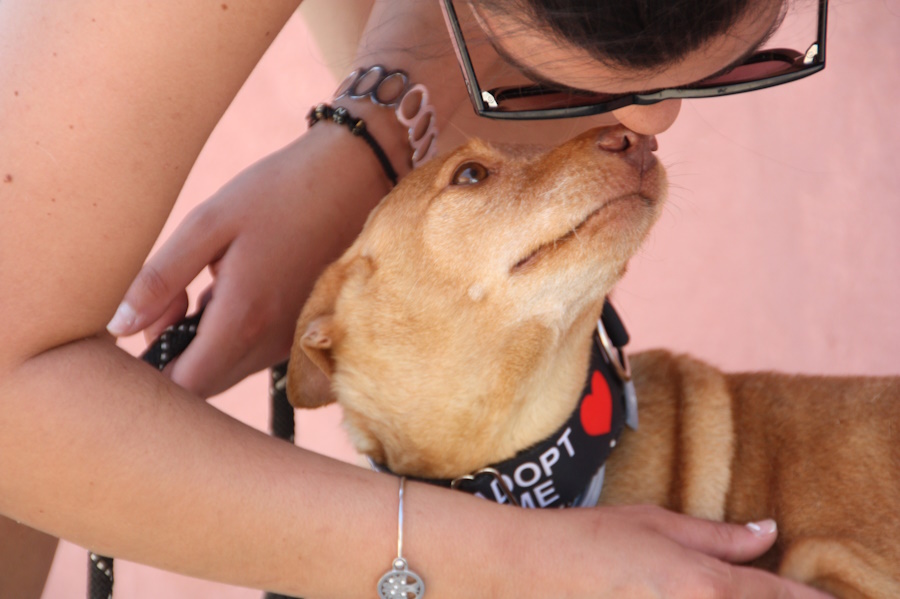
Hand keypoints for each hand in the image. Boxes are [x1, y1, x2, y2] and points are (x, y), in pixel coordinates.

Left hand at [107, 125, 390, 396]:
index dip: (154, 364)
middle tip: (177, 294)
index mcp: (243, 318)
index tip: (151, 316)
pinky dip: (233, 334)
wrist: (353, 178)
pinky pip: (253, 354)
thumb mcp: (208, 223)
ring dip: (205, 343)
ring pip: (228, 370)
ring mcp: (291, 340)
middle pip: (205, 384)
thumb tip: (120, 325)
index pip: (184, 384)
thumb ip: (161, 278)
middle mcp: (271, 343)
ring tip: (211, 283)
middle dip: (177, 353)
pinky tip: (240, 286)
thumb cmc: (278, 192)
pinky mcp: (302, 331)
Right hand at [510, 505, 832, 597]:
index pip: (778, 598)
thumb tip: (766, 533)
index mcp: (706, 585)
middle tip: (734, 582)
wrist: (528, 571)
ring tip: (698, 584)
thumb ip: (719, 535)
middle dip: (770, 598)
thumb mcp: (657, 523)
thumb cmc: (590, 539)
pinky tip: (679, 592)